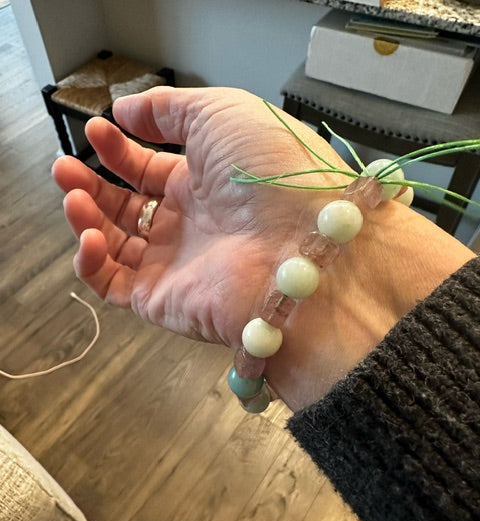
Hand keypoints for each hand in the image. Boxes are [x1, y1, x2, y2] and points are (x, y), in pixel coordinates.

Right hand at [52, 87, 473, 409]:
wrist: (301, 245)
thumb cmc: (269, 169)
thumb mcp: (222, 113)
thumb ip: (170, 110)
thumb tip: (125, 111)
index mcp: (207, 183)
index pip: (151, 170)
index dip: (121, 150)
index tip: (97, 128)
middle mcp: (191, 226)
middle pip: (129, 208)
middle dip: (93, 185)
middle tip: (66, 167)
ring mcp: (177, 264)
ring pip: (115, 245)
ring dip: (86, 217)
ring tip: (71, 193)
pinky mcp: (163, 300)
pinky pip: (114, 284)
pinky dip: (91, 261)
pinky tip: (89, 233)